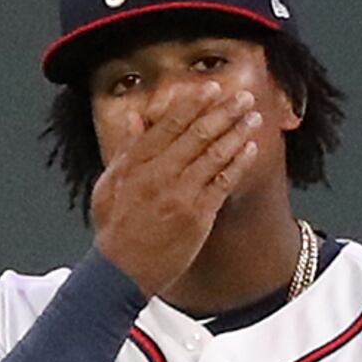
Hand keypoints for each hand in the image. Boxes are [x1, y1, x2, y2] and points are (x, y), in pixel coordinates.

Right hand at [85, 78, 264, 303]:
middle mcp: (160, 175)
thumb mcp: (108, 185)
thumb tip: (137, 118)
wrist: (119, 273)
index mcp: (137, 164)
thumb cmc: (114, 231)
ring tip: (253, 117)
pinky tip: (250, 149)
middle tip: (242, 96)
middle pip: (198, 134)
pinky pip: (224, 182)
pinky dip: (239, 163)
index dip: (193, 103)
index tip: (210, 88)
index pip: (169, 124)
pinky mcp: (198, 215)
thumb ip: (126, 150)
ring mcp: (181, 194)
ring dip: (237, 132)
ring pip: (215, 154)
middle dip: (224, 112)